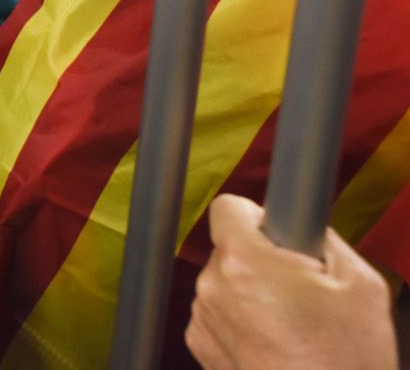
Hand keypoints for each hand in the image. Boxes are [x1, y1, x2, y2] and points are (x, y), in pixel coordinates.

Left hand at [185, 194, 393, 369]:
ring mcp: (203, 322)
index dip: (257, 216)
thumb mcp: (360, 285)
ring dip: (252, 295)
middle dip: (263, 261)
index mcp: (245, 264)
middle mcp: (213, 289)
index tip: (277, 230)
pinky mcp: (201, 349)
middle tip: (302, 291)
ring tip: (295, 327)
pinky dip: (243, 324)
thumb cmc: (348, 362)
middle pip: (230, 250)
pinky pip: (219, 317)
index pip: (228, 207)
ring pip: (225, 285)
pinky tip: (278, 346)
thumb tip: (301, 220)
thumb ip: (322, 238)